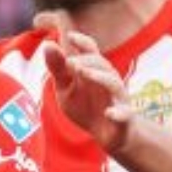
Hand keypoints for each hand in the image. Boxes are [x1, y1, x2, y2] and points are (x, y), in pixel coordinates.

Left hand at [37, 11, 130, 150]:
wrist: (107, 134)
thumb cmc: (85, 106)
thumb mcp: (66, 88)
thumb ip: (57, 68)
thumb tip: (47, 44)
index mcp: (94, 70)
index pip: (91, 50)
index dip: (82, 42)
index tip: (70, 36)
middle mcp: (109, 80)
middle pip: (101, 65)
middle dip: (86, 61)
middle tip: (69, 62)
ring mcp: (118, 98)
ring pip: (113, 84)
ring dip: (100, 77)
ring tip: (84, 74)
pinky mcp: (124, 118)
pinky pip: (124, 114)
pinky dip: (117, 113)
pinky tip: (109, 113)